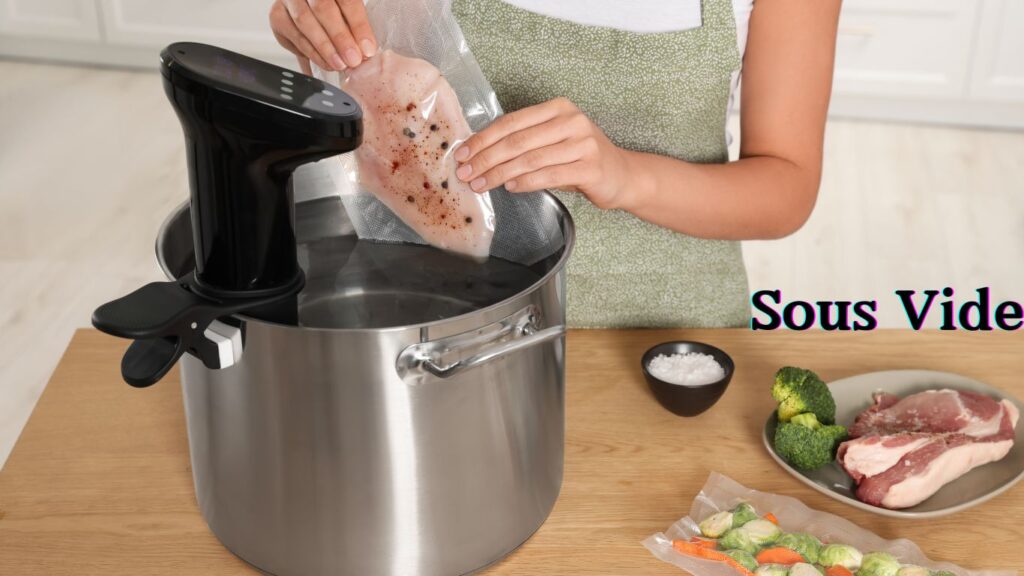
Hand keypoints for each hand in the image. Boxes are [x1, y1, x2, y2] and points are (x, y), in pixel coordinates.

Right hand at [269, 0, 377, 74]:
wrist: (309, 11)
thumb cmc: (335, 14)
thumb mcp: (347, 15)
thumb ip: (355, 27)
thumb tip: (366, 51)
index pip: (347, 0)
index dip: (358, 25)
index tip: (367, 48)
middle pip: (323, 8)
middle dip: (340, 37)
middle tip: (352, 59)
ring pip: (304, 21)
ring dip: (324, 48)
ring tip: (339, 64)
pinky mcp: (277, 15)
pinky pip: (293, 35)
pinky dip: (310, 52)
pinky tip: (324, 62)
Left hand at [453, 97, 632, 208]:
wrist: (622, 175)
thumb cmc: (580, 159)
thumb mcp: (553, 141)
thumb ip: (523, 142)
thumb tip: (479, 155)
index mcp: (558, 108)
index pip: (510, 122)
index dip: (482, 139)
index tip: (462, 154)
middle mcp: (571, 121)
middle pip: (516, 141)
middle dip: (485, 159)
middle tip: (465, 174)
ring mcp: (583, 143)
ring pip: (529, 160)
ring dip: (499, 174)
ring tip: (481, 185)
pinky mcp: (590, 167)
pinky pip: (548, 175)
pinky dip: (525, 183)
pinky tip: (510, 188)